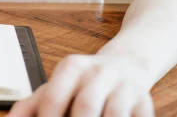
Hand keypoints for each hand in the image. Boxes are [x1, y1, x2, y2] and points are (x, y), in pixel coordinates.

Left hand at [8, 53, 153, 116]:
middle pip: (85, 107)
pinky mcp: (144, 101)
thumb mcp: (57, 86)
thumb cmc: (84, 83)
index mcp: (72, 67)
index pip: (53, 97)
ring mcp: (123, 86)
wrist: (125, 65)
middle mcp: (98, 73)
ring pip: (114, 114)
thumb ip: (31, 105)